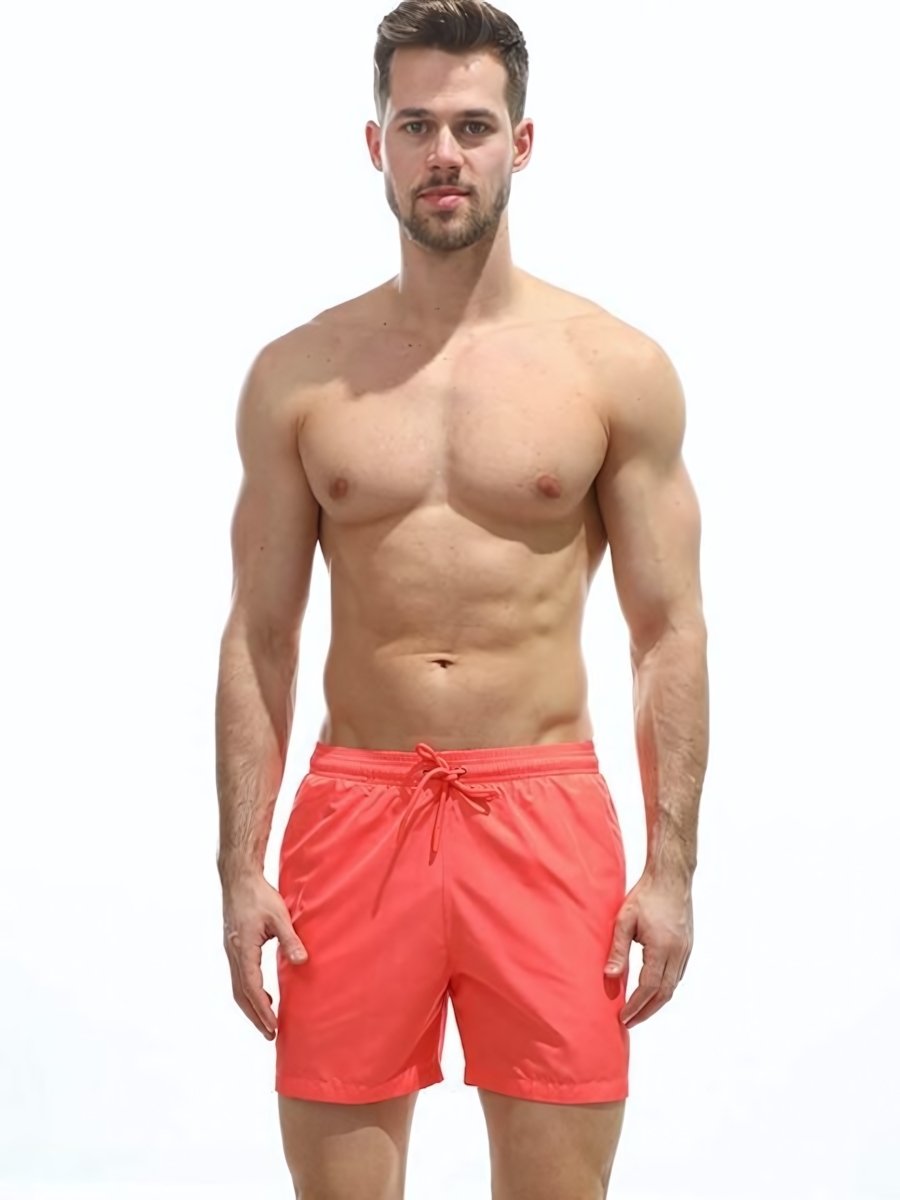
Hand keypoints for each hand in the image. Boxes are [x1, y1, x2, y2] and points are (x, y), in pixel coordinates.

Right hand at [222, 874, 307, 1039]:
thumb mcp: (279, 916)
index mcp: (243, 949)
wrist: (238, 878)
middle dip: (255, 1016)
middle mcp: (233, 953)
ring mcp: (231, 950)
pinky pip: (239, 976)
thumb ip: (290, 939)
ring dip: (251, 1006)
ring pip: (237, 987)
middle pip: (240, 994)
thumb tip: (302, 962)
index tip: (272, 1026)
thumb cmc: (258, 895)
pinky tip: (261, 993)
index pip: (251, 987)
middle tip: (270, 1035)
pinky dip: (248, 991)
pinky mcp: (233, 946)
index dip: (262, 1009)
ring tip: (266, 1021)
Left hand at [603, 870, 692, 1028]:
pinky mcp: (688, 945)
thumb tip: (610, 976)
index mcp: (662, 948)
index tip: (623, 1017)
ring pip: (673, 986)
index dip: (636, 1006)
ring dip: (657, 1001)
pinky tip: (654, 989)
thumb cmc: (645, 895)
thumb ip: (617, 949)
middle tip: (630, 1021)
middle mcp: (678, 952)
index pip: (649, 987)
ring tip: (640, 1010)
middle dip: (647, 1011)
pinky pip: (678, 974)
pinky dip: (666, 987)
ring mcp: (686, 949)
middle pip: (664, 994)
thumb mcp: (624, 920)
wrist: (671, 877)